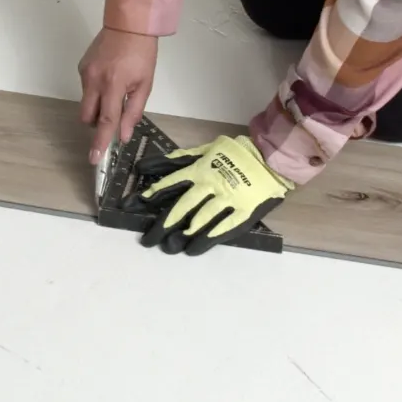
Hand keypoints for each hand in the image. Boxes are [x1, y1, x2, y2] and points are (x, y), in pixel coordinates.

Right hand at [78, 28, 157, 164]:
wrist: (128, 23)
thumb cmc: (142, 54)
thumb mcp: (145, 84)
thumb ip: (133, 111)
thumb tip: (123, 135)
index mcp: (114, 85)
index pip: (106, 120)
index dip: (100, 141)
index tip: (94, 158)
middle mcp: (95, 80)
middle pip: (87, 117)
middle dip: (97, 123)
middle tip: (113, 115)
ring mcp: (85, 73)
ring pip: (86, 103)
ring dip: (97, 106)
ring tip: (114, 90)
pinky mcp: (81, 67)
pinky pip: (86, 89)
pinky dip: (96, 91)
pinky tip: (108, 77)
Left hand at [126, 135, 292, 255]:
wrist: (271, 157)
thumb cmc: (233, 155)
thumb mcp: (202, 151)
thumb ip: (173, 161)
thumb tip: (143, 167)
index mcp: (199, 169)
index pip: (169, 184)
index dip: (148, 196)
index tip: (131, 206)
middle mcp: (210, 185)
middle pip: (181, 207)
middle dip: (161, 225)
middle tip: (148, 240)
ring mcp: (228, 199)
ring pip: (200, 220)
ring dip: (182, 235)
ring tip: (169, 247)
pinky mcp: (244, 212)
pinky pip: (223, 228)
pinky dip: (207, 240)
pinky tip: (193, 250)